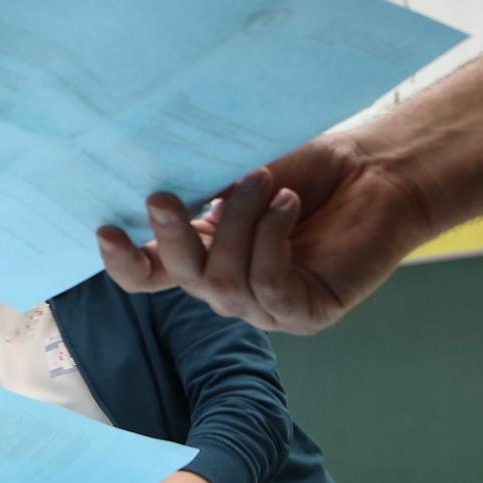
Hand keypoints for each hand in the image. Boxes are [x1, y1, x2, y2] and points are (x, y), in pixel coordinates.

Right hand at [96, 133, 432, 334]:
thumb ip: (198, 186)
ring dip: (239, 225)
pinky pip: (268, 286)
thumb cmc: (308, 169)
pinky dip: (272, 240)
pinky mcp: (302, 314)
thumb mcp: (237, 171)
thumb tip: (153, 180)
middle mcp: (226, 286)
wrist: (378, 173)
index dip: (122, 263)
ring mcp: (263, 306)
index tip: (104, 231)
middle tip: (164, 197)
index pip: (148, 275)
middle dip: (171, 236)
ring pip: (224, 281)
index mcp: (200, 254)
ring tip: (265, 182)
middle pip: (180, 276)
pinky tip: (288, 205)